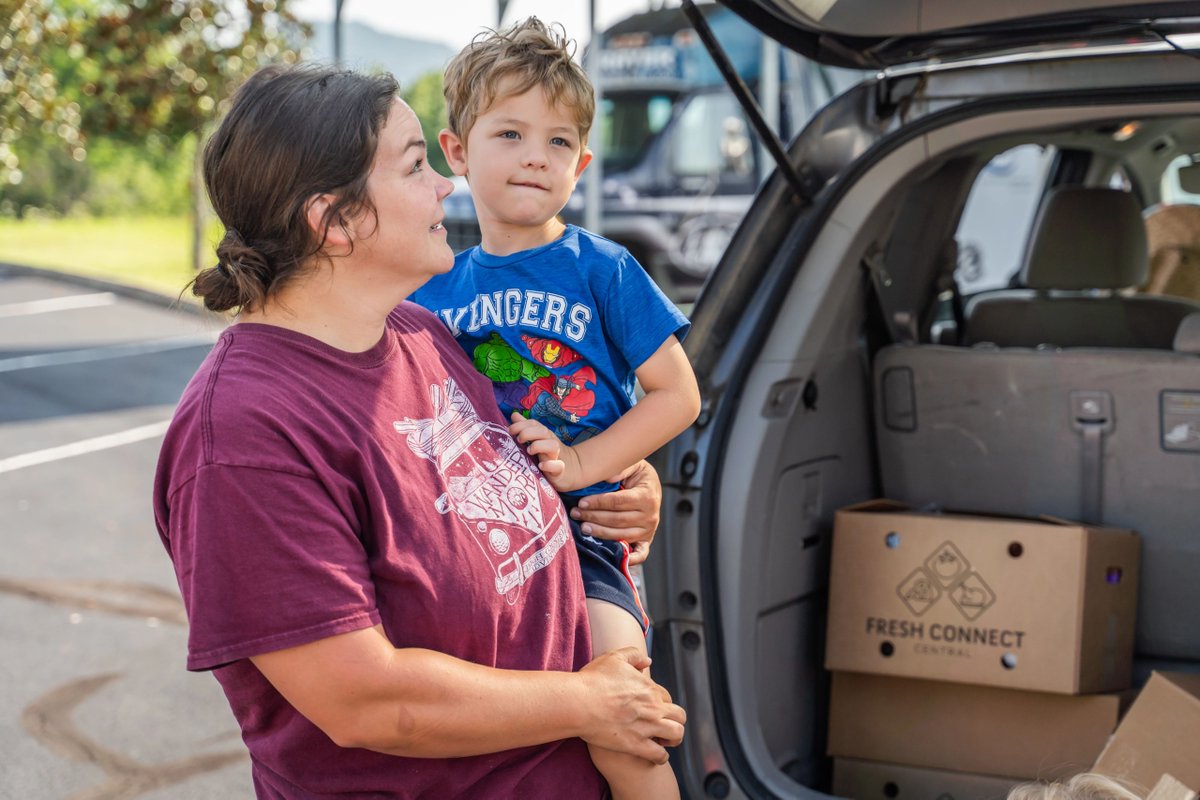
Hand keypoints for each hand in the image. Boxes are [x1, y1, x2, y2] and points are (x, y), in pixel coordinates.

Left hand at [509, 413, 581, 490]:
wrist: (569, 469)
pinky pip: (558, 466)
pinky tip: (541, 465)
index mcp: (543, 435)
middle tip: (518, 439)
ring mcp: (556, 455)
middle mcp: (550, 442)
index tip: (510, 431)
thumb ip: (525, 427)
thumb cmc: (547, 453)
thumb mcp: (536, 439)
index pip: (533, 423)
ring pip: (552, 446)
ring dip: (539, 446)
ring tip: (529, 451)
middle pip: (542, 431)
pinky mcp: (559, 470)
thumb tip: (514, 415)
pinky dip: (550, 465)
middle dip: (528, 433)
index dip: (521, 424)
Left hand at [570, 460, 660, 564]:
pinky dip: (629, 559)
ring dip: (601, 533)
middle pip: (617, 520)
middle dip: (594, 517)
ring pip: (622, 535)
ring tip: (583, 528)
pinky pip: (640, 554)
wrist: (652, 487)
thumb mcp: (635, 465)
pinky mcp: (646, 541)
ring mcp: (649, 530)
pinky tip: (613, 559)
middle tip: (576, 514)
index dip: (598, 502)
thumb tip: (610, 477)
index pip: (618, 502)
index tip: (582, 502)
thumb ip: (622, 468)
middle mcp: (650, 516)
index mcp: (646, 496)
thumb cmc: (639, 476)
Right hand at [577, 646, 685, 763]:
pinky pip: (659, 755)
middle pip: (679, 716)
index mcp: (649, 688)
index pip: (667, 697)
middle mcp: (652, 707)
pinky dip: (660, 757)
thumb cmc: (593, 680)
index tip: (653, 709)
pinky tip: (655, 756)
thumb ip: (633, 655)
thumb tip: (648, 660)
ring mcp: (646, 727)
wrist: (579, 702)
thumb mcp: (613, 658)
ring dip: (674, 739)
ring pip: (676, 734)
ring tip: (665, 741)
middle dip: (675, 721)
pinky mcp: (635, 744)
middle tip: (664, 726)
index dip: (662, 703)